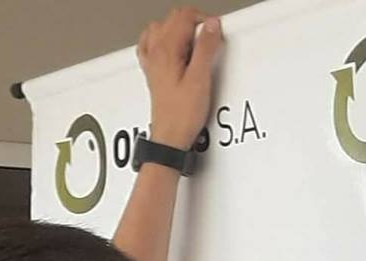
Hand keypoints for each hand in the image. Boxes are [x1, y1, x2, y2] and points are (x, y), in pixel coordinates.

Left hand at [137, 7, 223, 150]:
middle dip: (193, 23)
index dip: (203, 20)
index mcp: (165, 51)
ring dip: (179, 30)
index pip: (184, 16)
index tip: (214, 34)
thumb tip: (211, 25)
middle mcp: (155, 55)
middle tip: (207, 39)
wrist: (169, 138)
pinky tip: (175, 49)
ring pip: (161, 29)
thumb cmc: (181, 116)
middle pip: (173, 19)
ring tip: (193, 44)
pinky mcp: (154, 74)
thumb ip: (206, 48)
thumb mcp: (200, 79)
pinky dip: (164, 42)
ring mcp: (152, 64)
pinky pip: (152, 46)